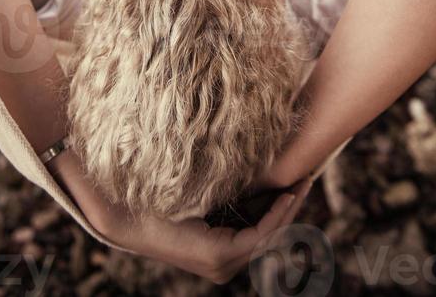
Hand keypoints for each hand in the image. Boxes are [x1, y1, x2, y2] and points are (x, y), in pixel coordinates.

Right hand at [103, 177, 313, 283]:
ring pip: (261, 239)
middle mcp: (222, 267)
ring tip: (296, 185)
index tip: (294, 188)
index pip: (263, 235)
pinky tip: (275, 197)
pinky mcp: (216, 257)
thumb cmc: (156, 205)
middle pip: (267, 239)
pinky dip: (264, 217)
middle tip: (306, 181)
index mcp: (218, 255)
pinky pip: (249, 238)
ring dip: (280, 213)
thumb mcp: (188, 195)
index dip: (282, 212)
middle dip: (288, 210)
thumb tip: (252, 169)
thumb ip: (218, 191)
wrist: (128, 223)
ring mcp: (220, 266)